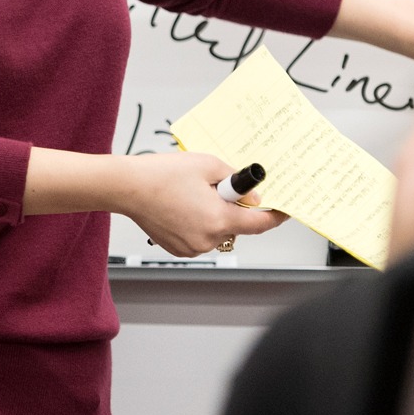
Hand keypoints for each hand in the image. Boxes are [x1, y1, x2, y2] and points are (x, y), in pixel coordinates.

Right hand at [119, 152, 286, 257]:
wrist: (128, 187)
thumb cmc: (162, 174)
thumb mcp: (208, 164)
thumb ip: (237, 181)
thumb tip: (252, 198)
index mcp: (219, 219)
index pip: (259, 224)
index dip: (276, 217)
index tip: (285, 211)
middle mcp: (207, 239)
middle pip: (236, 225)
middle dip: (233, 207)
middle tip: (216, 187)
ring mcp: (192, 247)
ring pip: (217, 231)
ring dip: (214, 215)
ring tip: (192, 195)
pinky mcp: (179, 250)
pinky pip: (200, 237)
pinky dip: (198, 223)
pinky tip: (183, 206)